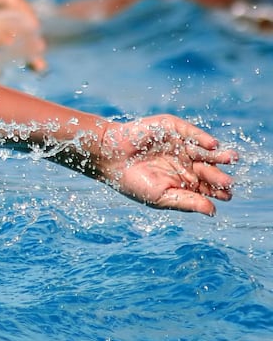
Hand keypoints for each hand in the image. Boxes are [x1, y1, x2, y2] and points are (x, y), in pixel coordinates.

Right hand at [95, 115, 237, 215]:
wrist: (108, 158)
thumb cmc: (132, 182)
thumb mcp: (162, 197)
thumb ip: (188, 202)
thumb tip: (214, 211)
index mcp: (182, 183)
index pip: (207, 188)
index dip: (218, 191)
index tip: (225, 195)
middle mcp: (184, 164)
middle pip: (209, 170)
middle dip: (218, 176)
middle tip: (226, 182)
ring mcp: (179, 146)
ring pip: (205, 151)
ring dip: (218, 155)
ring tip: (231, 158)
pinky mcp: (172, 129)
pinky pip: (191, 133)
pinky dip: (202, 138)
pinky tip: (212, 145)